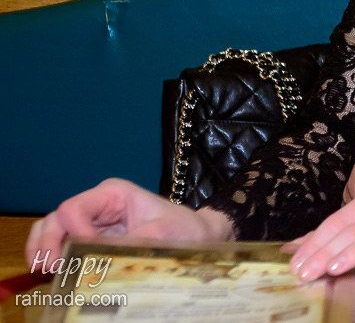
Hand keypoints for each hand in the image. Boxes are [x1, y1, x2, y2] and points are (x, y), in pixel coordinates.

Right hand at [26, 178, 232, 266]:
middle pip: (56, 220)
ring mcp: (90, 223)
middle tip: (48, 269)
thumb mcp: (164, 235)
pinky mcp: (90, 240)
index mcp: (112, 194)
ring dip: (43, 251)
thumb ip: (132, 242)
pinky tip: (51, 275)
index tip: (83, 253)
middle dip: (47, 244)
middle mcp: (96, 205)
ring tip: (45, 273)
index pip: (73, 208)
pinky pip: (61, 245)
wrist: (196, 237)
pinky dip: (51, 258)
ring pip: (51, 231)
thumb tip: (103, 257)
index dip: (72, 232)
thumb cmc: (184, 229)